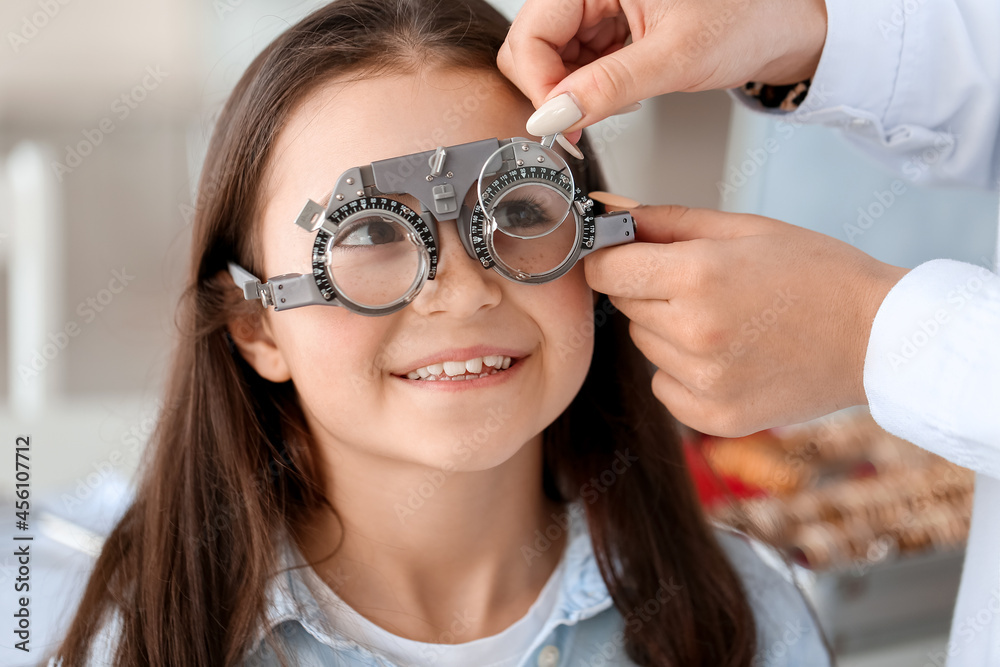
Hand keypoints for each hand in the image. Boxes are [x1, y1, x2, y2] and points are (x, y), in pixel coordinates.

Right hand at [498, 0, 827, 133]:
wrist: (781, 25)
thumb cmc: (747, 19)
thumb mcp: (673, 59)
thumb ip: (607, 88)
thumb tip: (553, 116)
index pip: (532, 34)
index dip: (541, 85)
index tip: (562, 123)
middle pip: (534, 43)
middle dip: (554, 89)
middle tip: (584, 119)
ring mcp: (599, 1)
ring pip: (551, 55)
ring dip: (573, 90)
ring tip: (618, 99)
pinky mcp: (609, 20)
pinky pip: (576, 57)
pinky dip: (590, 84)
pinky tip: (619, 91)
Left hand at [583, 205, 908, 436]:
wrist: (877, 336)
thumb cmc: (817, 274)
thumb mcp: (743, 229)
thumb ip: (664, 220)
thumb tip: (605, 210)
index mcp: (698, 276)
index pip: (604, 270)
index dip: (614, 258)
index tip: (632, 256)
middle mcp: (694, 332)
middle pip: (625, 306)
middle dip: (651, 290)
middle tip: (705, 286)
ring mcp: (705, 381)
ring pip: (644, 345)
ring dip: (668, 330)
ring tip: (726, 320)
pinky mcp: (715, 417)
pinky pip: (664, 385)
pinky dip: (683, 372)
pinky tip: (729, 356)